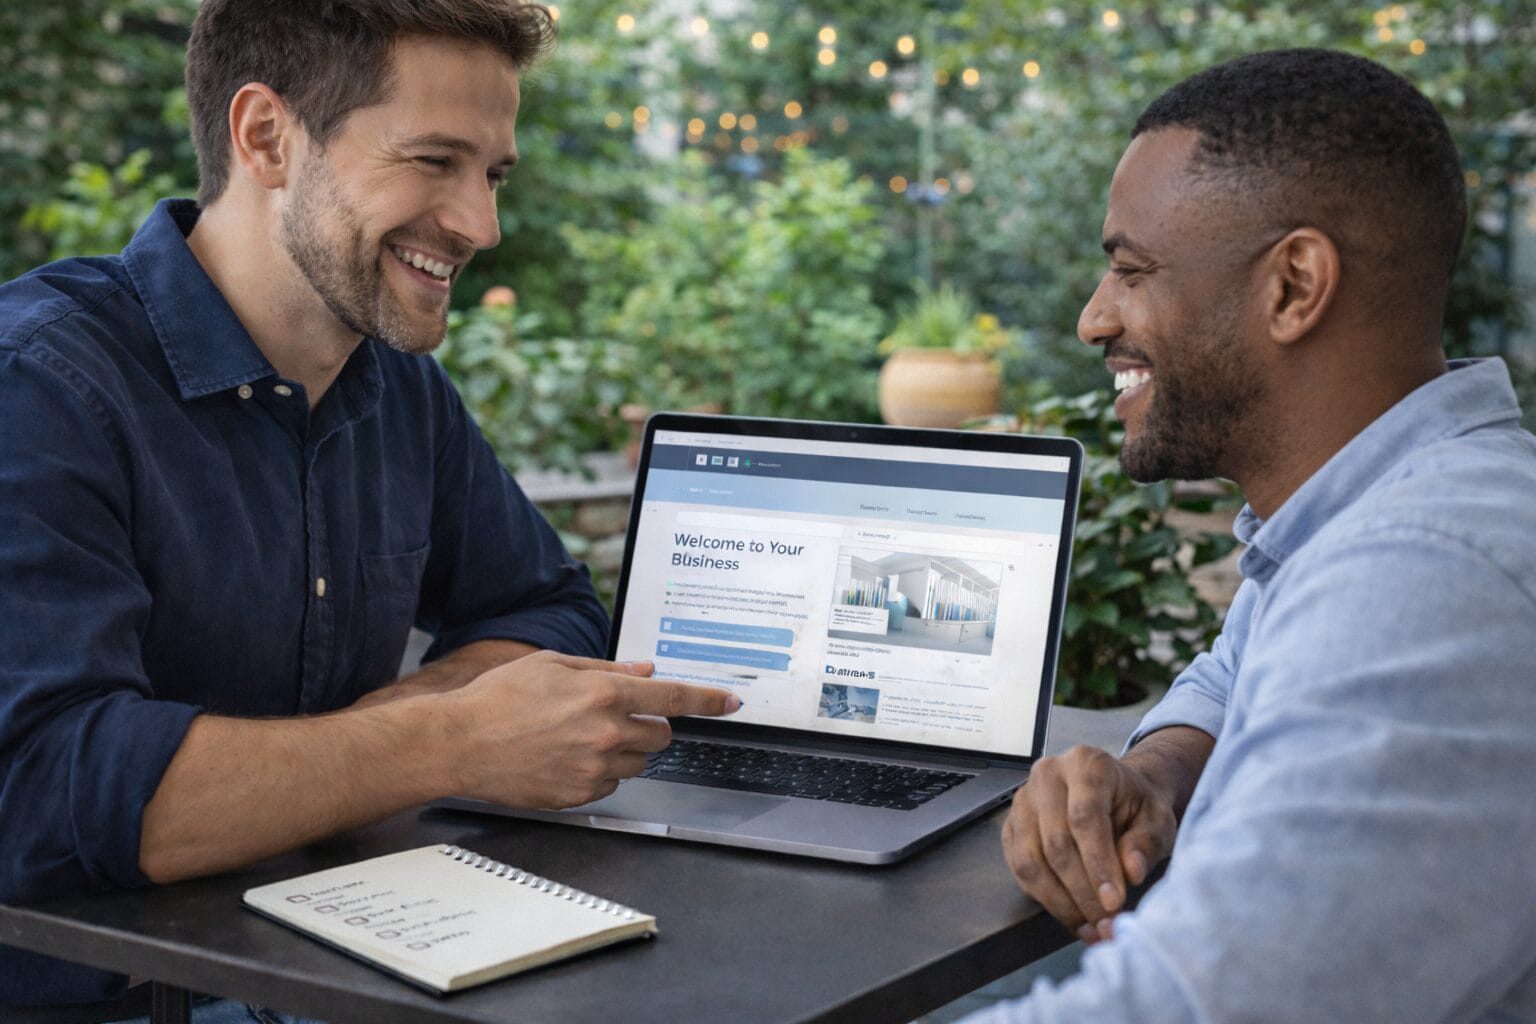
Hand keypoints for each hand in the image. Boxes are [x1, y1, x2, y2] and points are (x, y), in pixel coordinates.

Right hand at [441, 651, 740, 809]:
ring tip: (579, 737)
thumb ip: (607, 670)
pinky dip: (600, 773)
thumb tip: (647, 672)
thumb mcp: (554, 666)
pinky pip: (609, 786)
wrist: (458, 743)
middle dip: (649, 726)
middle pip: (661, 737)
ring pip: (637, 764)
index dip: (709, 700)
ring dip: (624, 751)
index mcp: (604, 694)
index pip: (675, 698)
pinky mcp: (577, 796)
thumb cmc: (499, 697)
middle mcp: (606, 733)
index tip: (731, 702)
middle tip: (616, 718)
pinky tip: (565, 758)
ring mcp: (593, 769)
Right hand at [1002, 744, 1177, 942]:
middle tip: (1105, 922)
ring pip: (1031, 859)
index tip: (1114, 902)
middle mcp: (1047, 775)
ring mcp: (1023, 800)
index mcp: (1086, 764)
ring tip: (1090, 926)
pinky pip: (1019, 868)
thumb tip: (1130, 871)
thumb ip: (1147, 843)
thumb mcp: (1158, 820)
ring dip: (1061, 902)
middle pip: (1055, 841)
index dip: (1098, 863)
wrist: (1117, 797)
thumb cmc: (1137, 807)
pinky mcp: (1011, 825)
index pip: (1085, 816)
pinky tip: (1072, 916)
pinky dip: (1045, 899)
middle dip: (1082, 891)